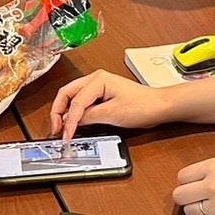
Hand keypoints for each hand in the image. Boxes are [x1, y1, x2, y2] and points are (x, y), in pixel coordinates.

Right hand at [50, 69, 167, 140]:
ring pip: (72, 97)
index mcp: (97, 80)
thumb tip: (73, 121)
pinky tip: (73, 122)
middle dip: (58, 111)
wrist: (159, 106)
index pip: (76, 102)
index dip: (68, 120)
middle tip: (55, 128)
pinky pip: (81, 101)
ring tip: (62, 127)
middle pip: (67, 94)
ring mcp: (98, 86)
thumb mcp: (113, 114)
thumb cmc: (142, 106)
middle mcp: (95, 79)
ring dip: (65, 111)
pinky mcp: (101, 95)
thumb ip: (89, 117)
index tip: (65, 135)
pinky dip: (75, 112)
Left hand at [172, 152, 214, 214]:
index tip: (191, 185)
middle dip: (186, 197)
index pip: (182, 177)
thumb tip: (199, 177)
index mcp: (214, 166)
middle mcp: (213, 186)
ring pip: (192, 212)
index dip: (187, 182)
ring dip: (200, 209)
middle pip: (179, 196)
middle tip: (196, 198)